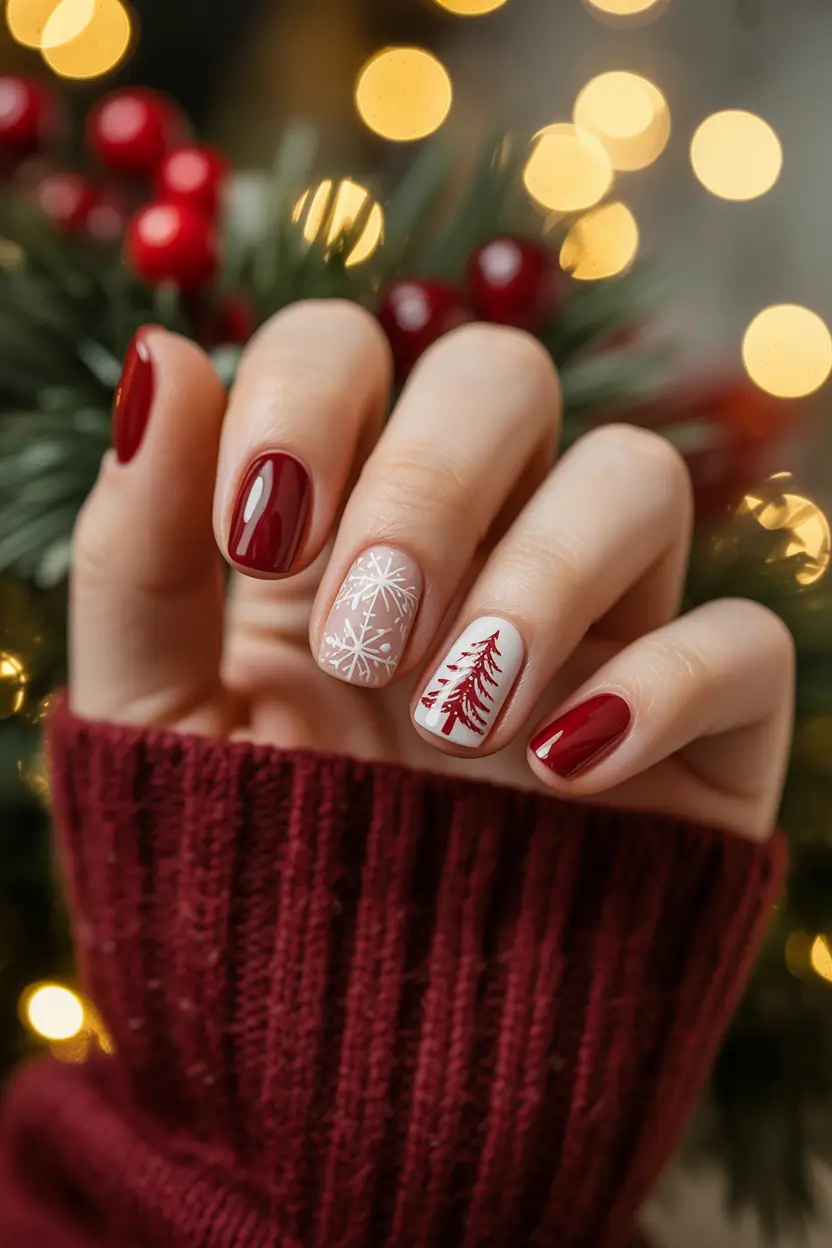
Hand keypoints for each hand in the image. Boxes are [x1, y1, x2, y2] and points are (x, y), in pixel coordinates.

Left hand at [70, 301, 793, 839]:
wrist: (348, 1074)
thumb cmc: (240, 885)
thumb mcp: (154, 723)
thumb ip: (141, 546)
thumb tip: (166, 353)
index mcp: (336, 529)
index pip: (347, 350)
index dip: (308, 398)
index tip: (265, 535)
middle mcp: (473, 550)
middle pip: (503, 376)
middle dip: (429, 481)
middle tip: (367, 638)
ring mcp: (595, 630)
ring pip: (636, 476)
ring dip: (542, 578)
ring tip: (456, 722)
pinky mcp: (699, 731)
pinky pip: (741, 641)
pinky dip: (662, 684)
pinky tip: (562, 773)